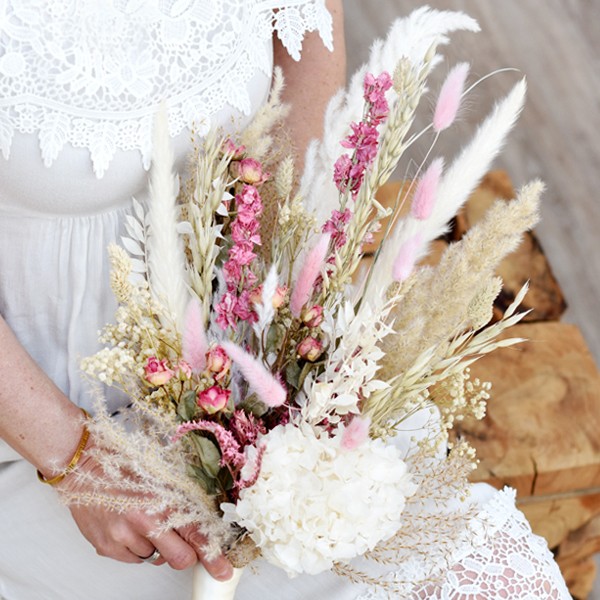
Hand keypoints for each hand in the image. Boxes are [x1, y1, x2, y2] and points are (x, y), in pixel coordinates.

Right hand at [60, 446, 232, 579]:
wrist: (83, 466)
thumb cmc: (123, 467)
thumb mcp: (160, 479)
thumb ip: (179, 504)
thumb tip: (198, 526)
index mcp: (161, 501)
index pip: (195, 535)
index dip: (212, 556)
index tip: (222, 570)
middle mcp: (143, 522)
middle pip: (179, 558)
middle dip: (185, 554)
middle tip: (180, 541)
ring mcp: (122, 538)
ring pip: (154, 558)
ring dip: (155, 546)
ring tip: (142, 520)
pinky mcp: (106, 548)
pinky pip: (133, 559)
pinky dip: (135, 548)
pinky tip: (127, 527)